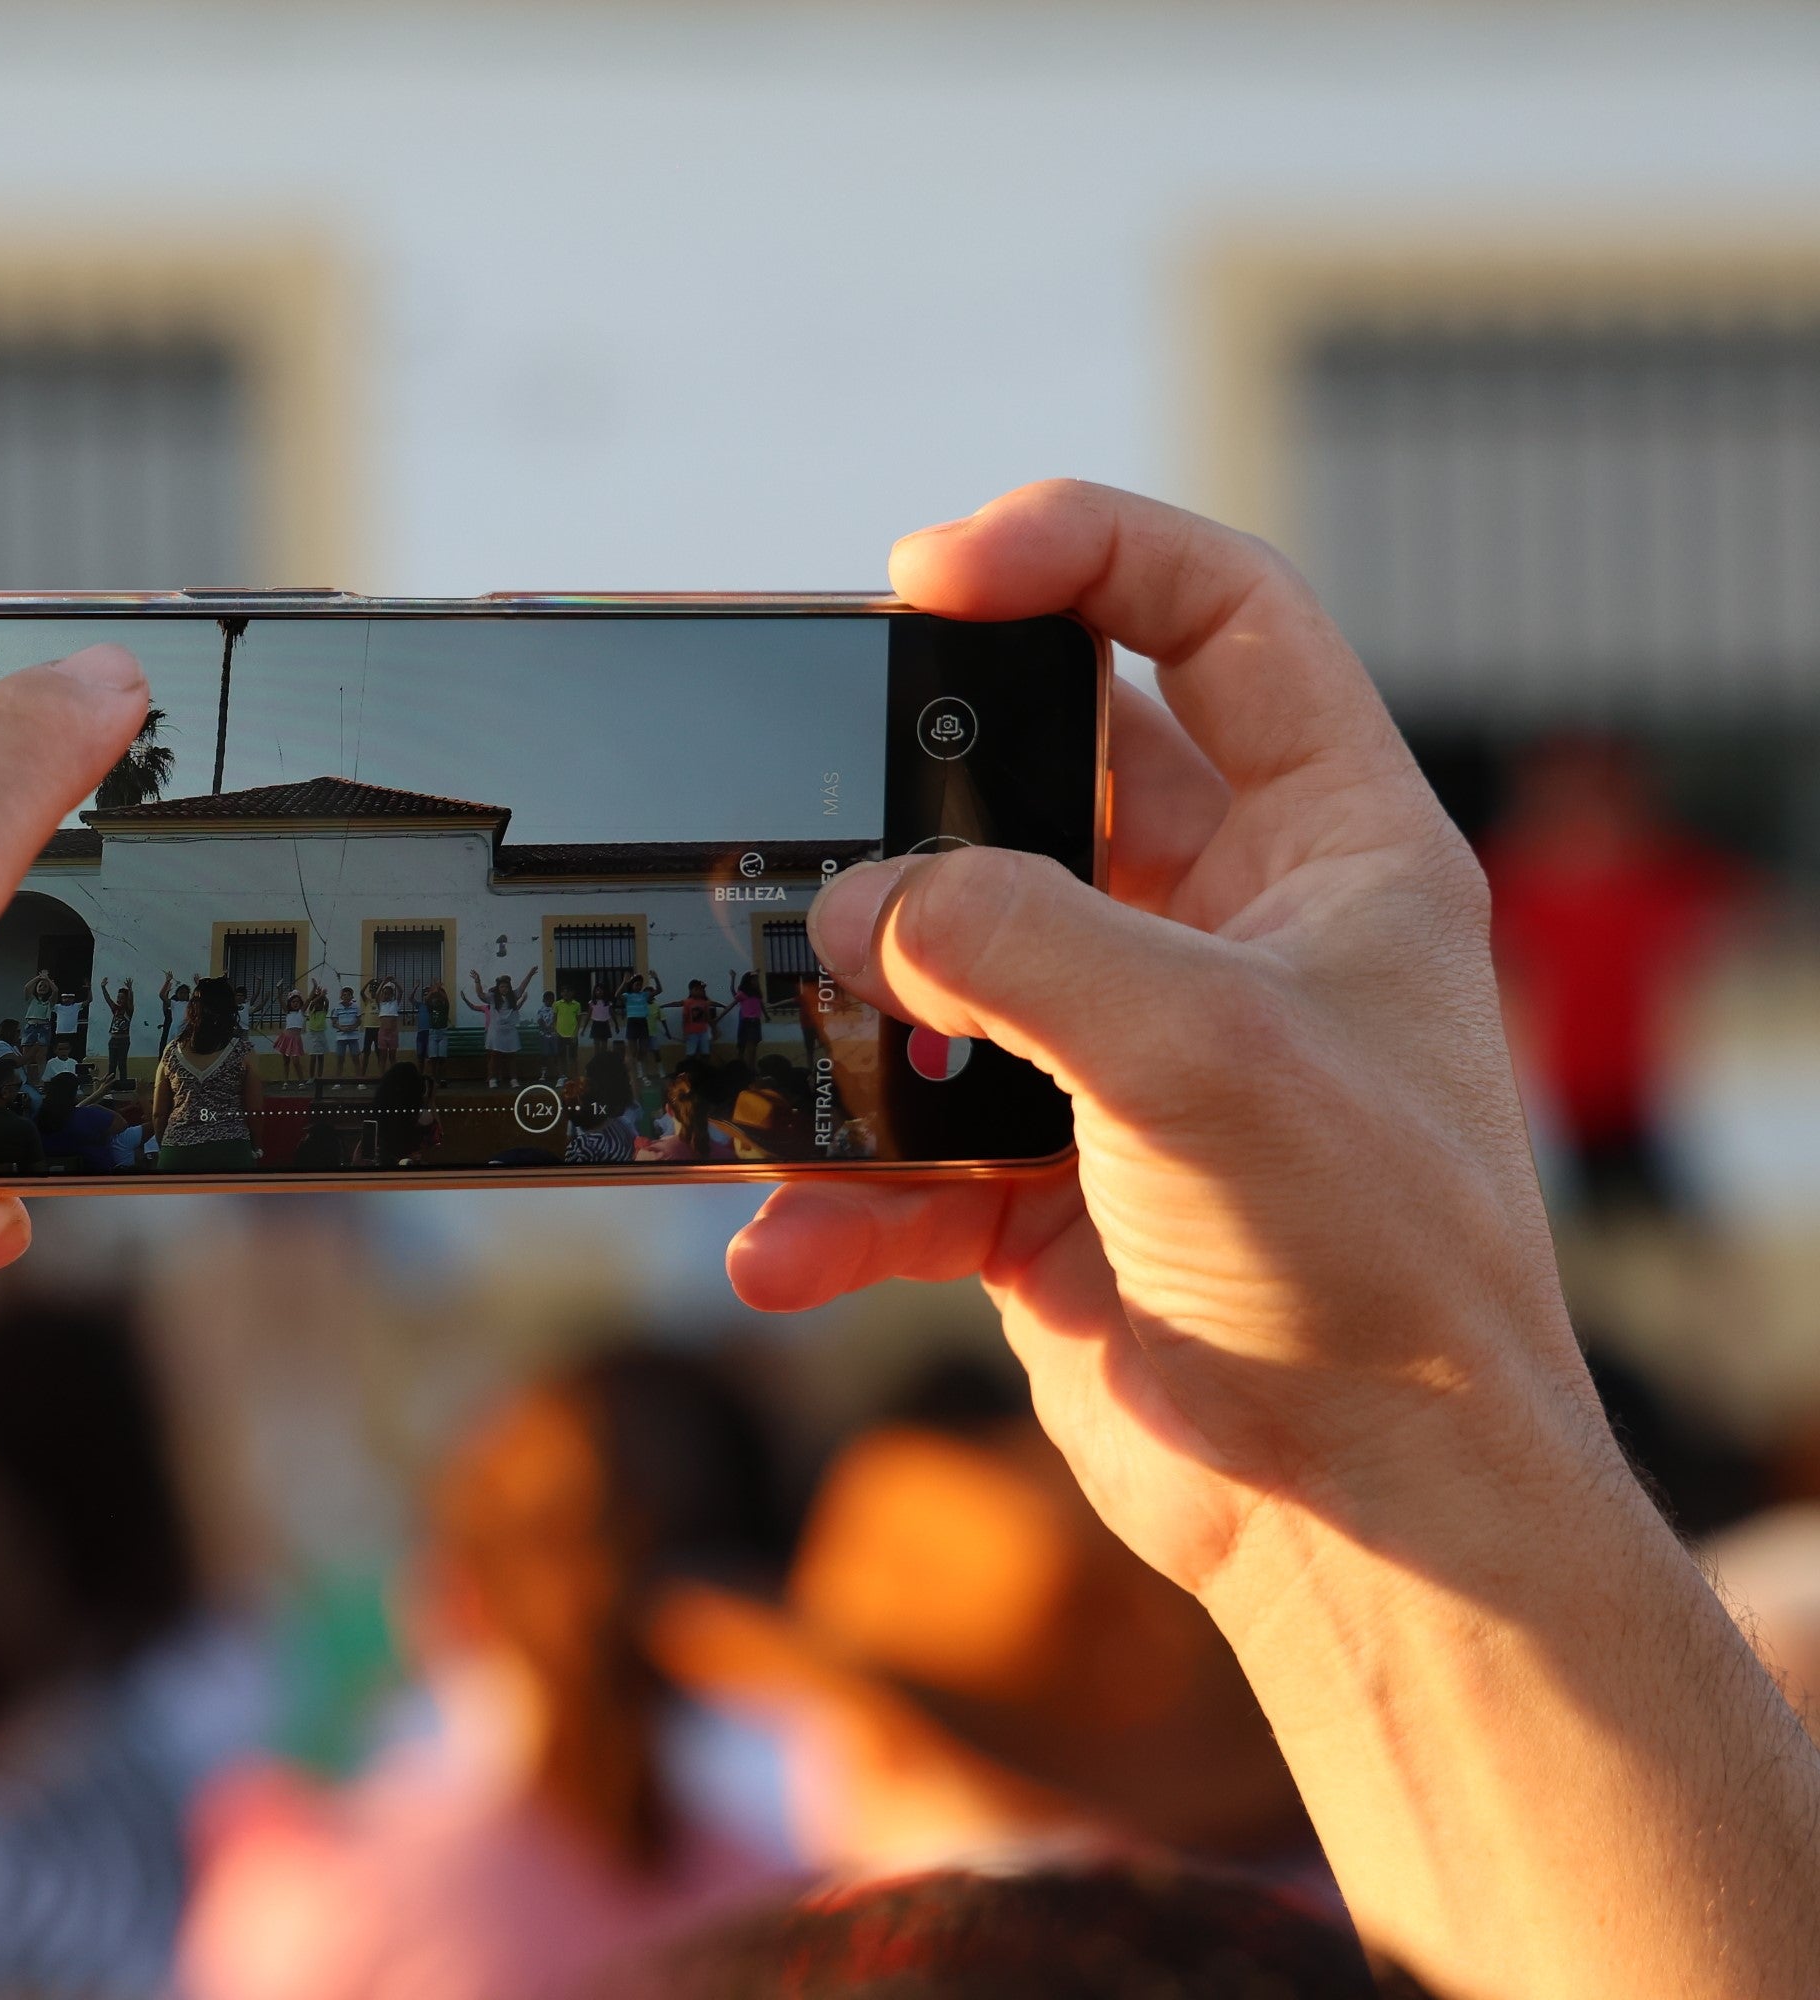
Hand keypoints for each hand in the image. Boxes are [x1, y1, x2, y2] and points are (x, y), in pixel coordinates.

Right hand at [731, 479, 1588, 1592]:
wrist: (1361, 1521)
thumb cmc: (1366, 1271)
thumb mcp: (1198, 1051)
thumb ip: (1012, 941)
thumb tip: (851, 908)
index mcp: (1327, 848)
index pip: (1218, 617)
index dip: (1082, 553)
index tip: (933, 572)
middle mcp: (1223, 933)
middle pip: (1040, 782)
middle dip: (911, 785)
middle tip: (797, 764)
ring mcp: (1121, 1059)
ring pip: (941, 966)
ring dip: (846, 1009)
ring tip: (774, 1023)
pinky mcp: (1039, 1183)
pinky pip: (898, 1146)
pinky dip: (830, 1191)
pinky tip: (782, 1240)